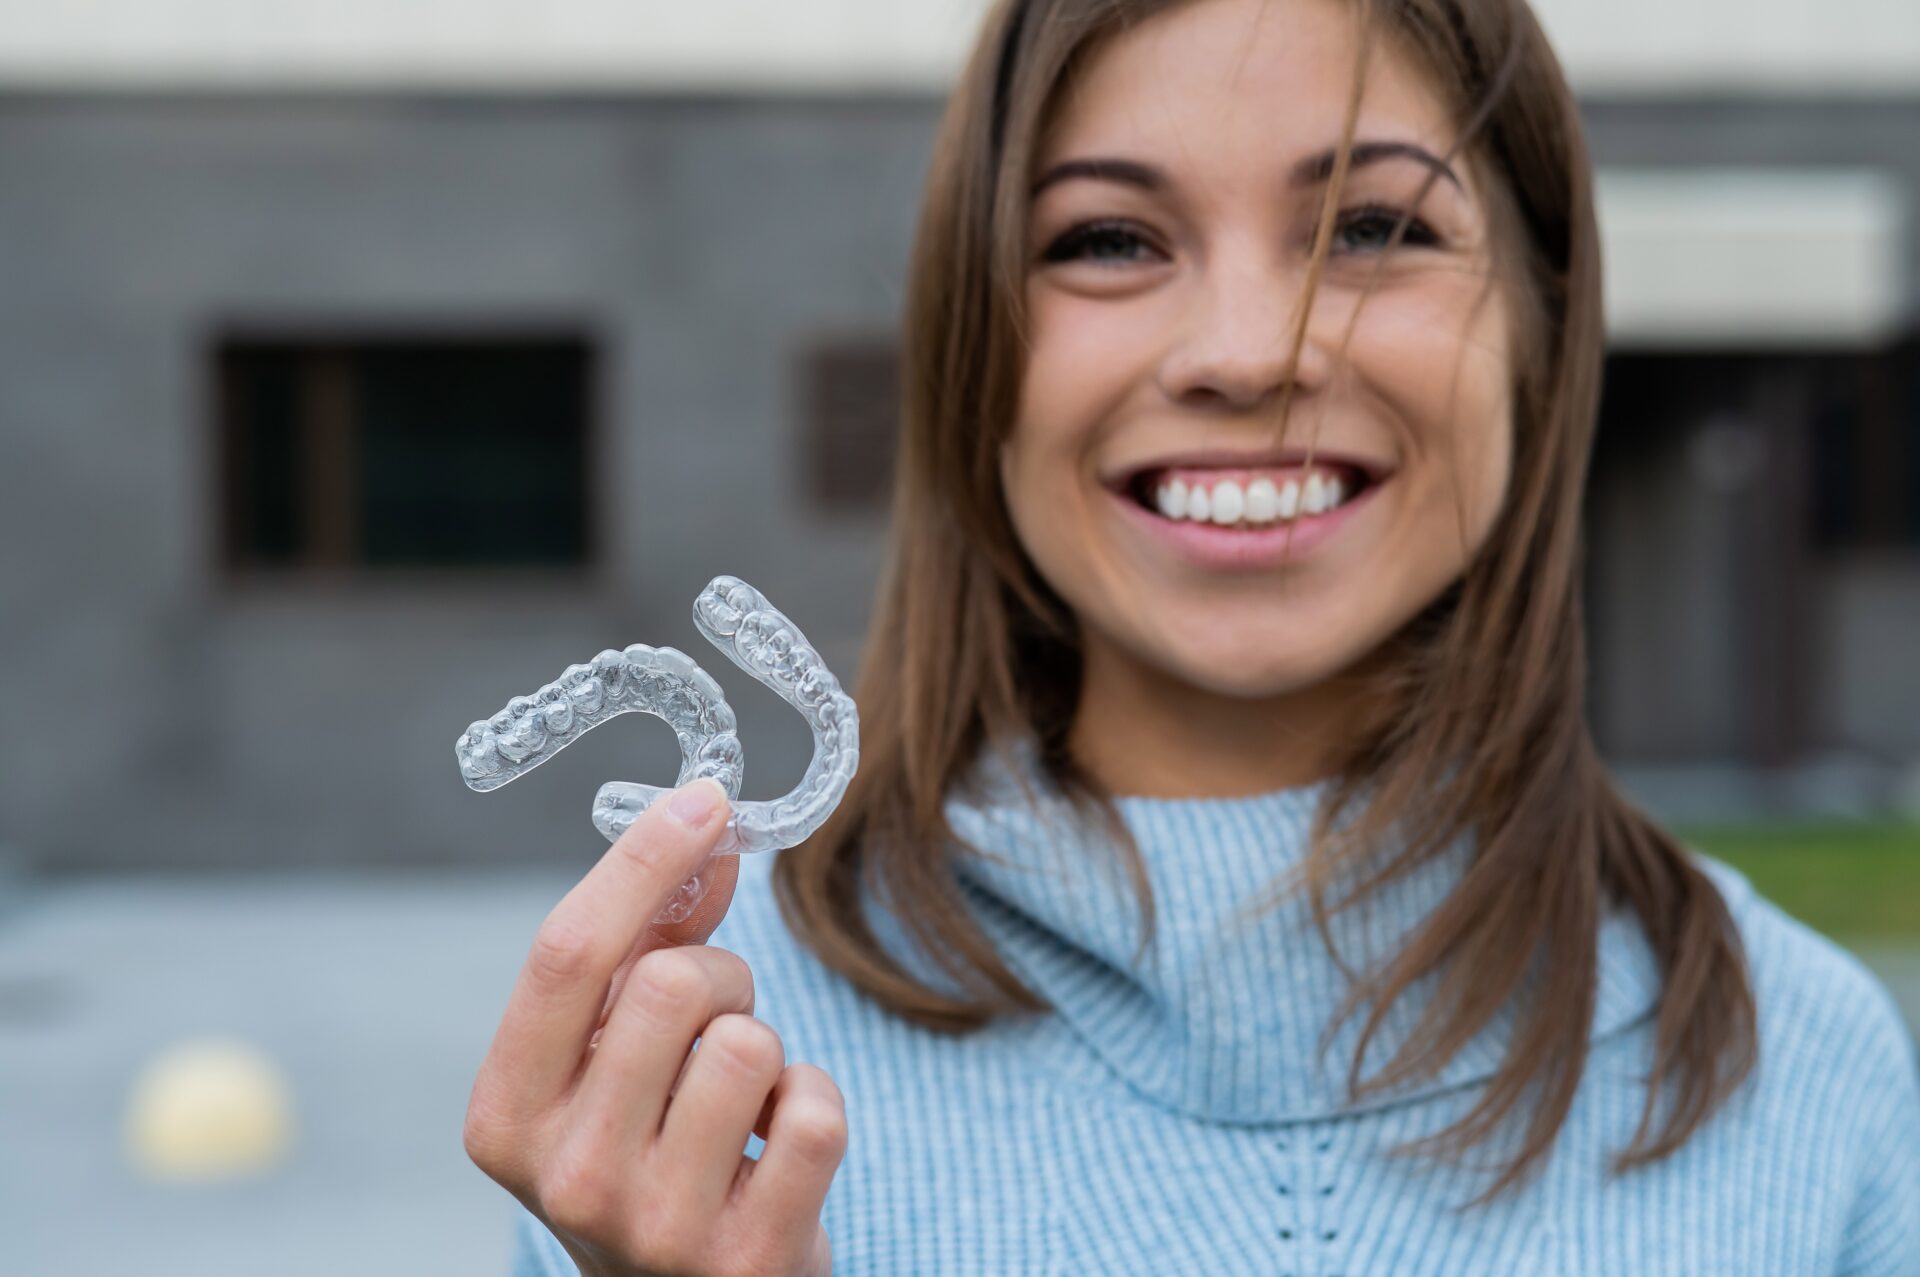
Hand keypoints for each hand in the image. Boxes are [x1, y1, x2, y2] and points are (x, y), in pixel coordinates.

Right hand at [464, 777, 846, 1275]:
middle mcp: (565, 1177)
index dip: (642, 860)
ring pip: (751, 1044)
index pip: (567, 955)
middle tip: (719, 1021)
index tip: (705, 799)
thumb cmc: (646, 1151)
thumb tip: (706, 828)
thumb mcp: (613, 1056)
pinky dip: (812, 1103)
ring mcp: (655, 1227)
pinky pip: (814, 1113)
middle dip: (720, 976)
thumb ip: (647, 941)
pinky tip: (776, 1143)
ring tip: (740, 1097)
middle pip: (673, 985)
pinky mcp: (747, 1260)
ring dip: (765, 1047)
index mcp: (505, 1116)